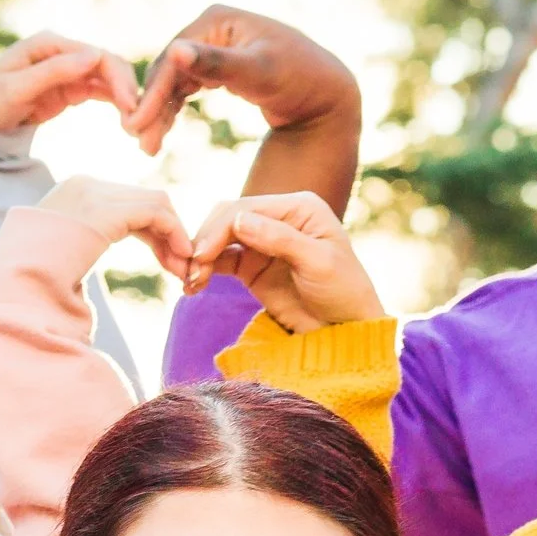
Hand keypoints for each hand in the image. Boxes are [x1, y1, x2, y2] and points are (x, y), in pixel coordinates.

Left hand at [0, 32, 139, 133]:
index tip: (131, 107)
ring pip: (109, 79)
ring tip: (137, 128)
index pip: (95, 55)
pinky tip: (128, 124)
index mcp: (49, 43)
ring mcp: (68, 70)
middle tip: (141, 122)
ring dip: (127, 99)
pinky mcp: (71, 90)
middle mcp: (63, 52)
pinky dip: (117, 105)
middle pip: (108, 64)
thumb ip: (53, 72)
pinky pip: (102, 93)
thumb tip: (94, 55)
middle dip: (129, 89)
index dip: (118, 78)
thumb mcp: (15, 88)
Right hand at [33, 176, 192, 282]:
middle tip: (181, 267)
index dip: (154, 232)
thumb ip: (84, 241)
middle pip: (144, 200)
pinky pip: (155, 212)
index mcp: (74, 192)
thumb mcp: (63, 251)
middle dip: (168, 234)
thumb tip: (85, 259)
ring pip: (156, 203)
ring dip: (175, 236)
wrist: (18, 282)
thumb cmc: (36, 279)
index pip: (127, 202)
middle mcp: (86, 185)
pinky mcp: (107, 210)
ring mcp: (95, 194)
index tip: (167, 262)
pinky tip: (180, 258)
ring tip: (183, 268)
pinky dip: (174, 233)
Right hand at [125, 6, 360, 155]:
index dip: (152, 94)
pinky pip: (187, 88)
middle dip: (152, 107)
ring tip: (148, 147)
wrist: (327, 95)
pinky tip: (162, 133)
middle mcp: (212, 28)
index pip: (174, 58)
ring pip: (175, 81)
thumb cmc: (297, 80)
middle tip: (139, 144)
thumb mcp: (257, 73)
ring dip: (159, 113)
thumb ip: (217, 64)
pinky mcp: (220, 67)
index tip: (136, 128)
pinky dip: (173, 110)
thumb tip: (175, 49)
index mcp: (216, 19)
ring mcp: (214, 47)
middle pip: (170, 70)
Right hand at [185, 192, 382, 333]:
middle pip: (227, 218)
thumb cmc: (344, 291)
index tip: (200, 255)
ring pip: (219, 238)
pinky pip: (220, 261)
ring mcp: (263, 241)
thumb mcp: (318, 263)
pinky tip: (193, 286)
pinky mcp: (252, 266)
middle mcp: (278, 218)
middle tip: (190, 270)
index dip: (219, 228)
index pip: (247, 207)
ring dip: (200, 257)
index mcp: (298, 207)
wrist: (347, 328)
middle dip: (204, 241)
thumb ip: (280, 239)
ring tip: (189, 282)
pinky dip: (204, 270)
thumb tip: (238, 219)